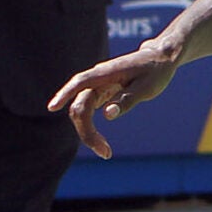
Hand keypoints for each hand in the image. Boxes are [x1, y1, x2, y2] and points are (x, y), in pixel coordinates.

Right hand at [49, 42, 182, 155]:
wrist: (160, 58)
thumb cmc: (155, 71)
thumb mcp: (147, 88)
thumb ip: (127, 100)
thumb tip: (107, 114)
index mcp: (106, 74)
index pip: (79, 83)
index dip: (64, 94)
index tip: (52, 108)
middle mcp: (97, 79)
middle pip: (80, 106)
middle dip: (86, 131)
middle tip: (105, 153)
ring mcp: (97, 86)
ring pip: (82, 110)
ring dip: (88, 132)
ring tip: (106, 152)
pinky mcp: (101, 92)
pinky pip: (88, 110)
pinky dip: (91, 127)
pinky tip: (99, 142)